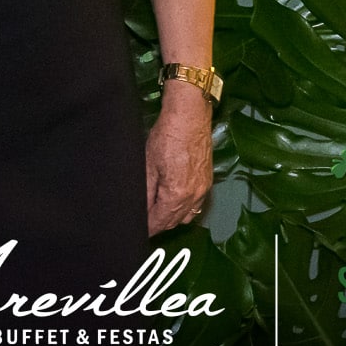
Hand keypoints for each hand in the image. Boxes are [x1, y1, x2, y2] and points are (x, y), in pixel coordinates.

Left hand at [145, 82, 213, 233]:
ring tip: (158, 211)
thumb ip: (145, 193)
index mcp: (177, 195)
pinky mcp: (208, 180)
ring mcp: (203, 189)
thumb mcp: (148, 166)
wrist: (190, 116)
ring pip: (187, 216)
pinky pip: (197, 205)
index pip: (159, 222)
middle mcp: (194, 197)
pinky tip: (175, 201)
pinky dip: (185, 208)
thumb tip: (139, 210)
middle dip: (158, 224)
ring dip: (172, 217)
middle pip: (174, 222)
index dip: (147, 228)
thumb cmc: (167, 137)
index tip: (137, 229)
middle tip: (144, 220)